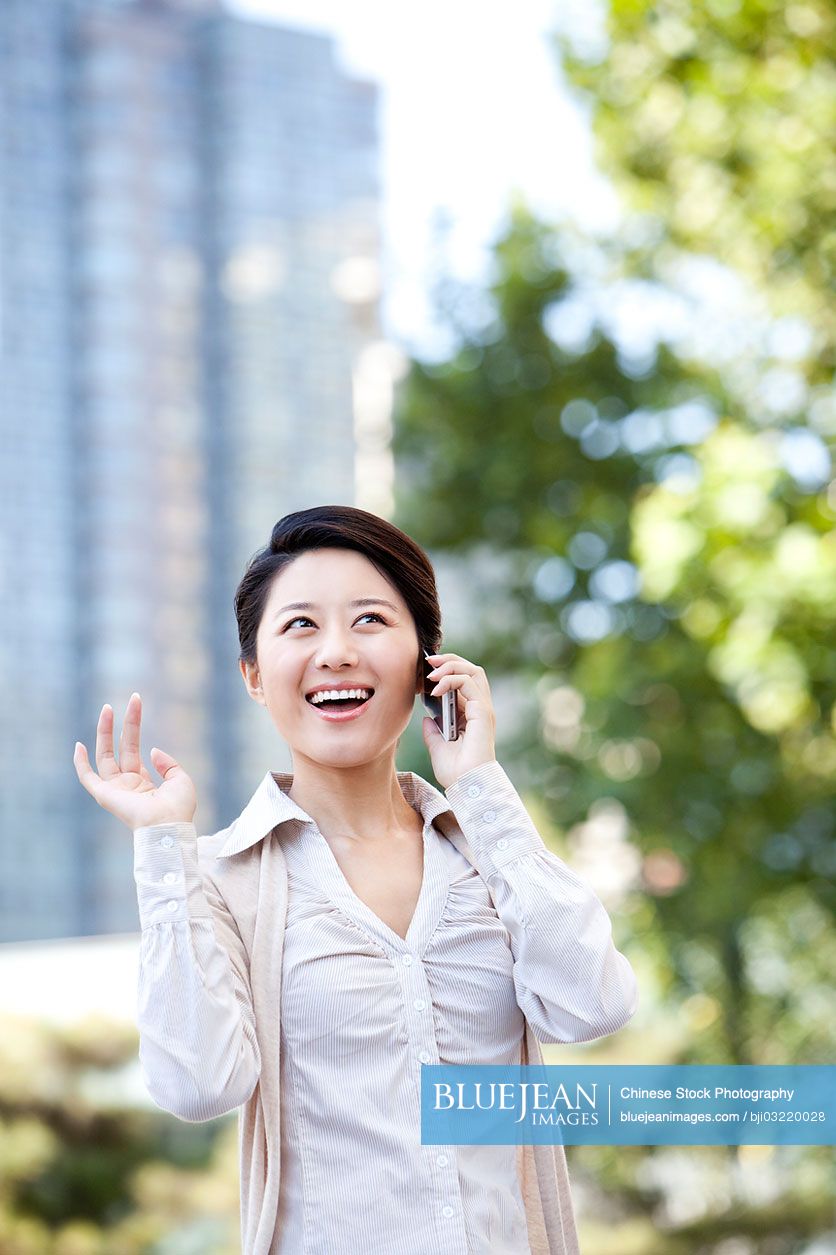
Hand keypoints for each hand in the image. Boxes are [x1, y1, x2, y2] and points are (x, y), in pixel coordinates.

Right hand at [73, 693, 196, 831]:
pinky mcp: (104, 794)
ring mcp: (114, 789)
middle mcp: (126, 785)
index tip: (135, 706)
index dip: (133, 729)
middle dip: (124, 724)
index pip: (134, 752)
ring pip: (105, 755)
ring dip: (105, 732)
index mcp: (143, 784)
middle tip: (130, 699)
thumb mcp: (180, 779)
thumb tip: (152, 750)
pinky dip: (80, 764)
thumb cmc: (178, 808)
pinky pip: (87, 778)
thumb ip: (168, 764)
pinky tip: (79, 745)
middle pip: (121, 748)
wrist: (168, 825)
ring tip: (107, 708)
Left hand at [421, 653, 496, 789]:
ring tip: (431, 673)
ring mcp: (483, 709)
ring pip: (473, 671)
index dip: (447, 671)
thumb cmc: (456, 773)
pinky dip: (451, 680)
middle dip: (450, 661)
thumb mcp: (438, 747)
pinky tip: (435, 689)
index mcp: (471, 715)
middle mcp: (479, 709)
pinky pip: (469, 683)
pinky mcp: (482, 712)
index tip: (425, 671)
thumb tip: (427, 719)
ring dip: (450, 666)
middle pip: (471, 670)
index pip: (464, 681)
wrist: (467, 786)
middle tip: (429, 661)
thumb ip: (433, 732)